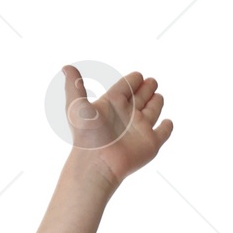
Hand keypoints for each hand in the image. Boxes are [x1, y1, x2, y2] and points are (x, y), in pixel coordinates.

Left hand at [61, 65, 171, 188]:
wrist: (97, 165)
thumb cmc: (87, 138)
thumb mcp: (77, 108)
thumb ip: (74, 86)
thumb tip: (65, 67)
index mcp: (113, 103)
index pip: (126, 86)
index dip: (133, 80)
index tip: (138, 76)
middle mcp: (127, 115)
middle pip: (141, 97)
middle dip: (147, 88)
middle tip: (151, 82)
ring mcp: (140, 129)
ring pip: (153, 111)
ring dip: (157, 103)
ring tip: (157, 96)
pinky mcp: (151, 143)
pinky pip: (163, 133)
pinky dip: (167, 127)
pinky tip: (167, 122)